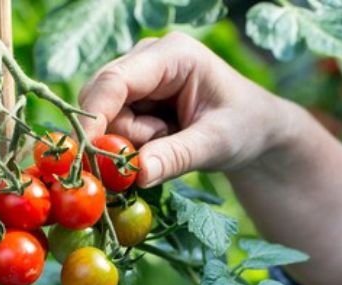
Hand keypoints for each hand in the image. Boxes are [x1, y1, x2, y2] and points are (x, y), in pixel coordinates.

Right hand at [78, 33, 294, 187]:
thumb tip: (137, 173)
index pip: (115, 81)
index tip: (88, 153)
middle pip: (100, 101)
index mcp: (172, 54)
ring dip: (127, 144)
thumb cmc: (244, 127)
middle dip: (118, 136)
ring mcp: (135, 78)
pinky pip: (108, 128)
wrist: (253, 129)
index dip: (95, 116)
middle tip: (155, 155)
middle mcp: (146, 58)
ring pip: (102, 119)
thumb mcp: (216, 144)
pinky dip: (127, 146)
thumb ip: (176, 157)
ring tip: (169, 142)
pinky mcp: (129, 98)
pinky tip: (158, 143)